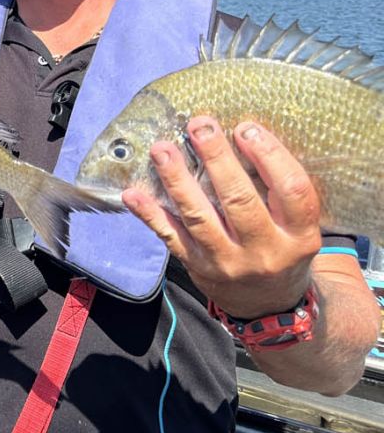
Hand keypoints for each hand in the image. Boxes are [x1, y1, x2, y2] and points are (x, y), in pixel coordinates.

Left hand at [124, 117, 320, 318]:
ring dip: (177, 180)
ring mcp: (227, 262)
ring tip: (162, 150)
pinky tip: (132, 194)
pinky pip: (170, 236)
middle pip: (239, 200)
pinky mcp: (197, 267)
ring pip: (199, 217)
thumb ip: (276, 192)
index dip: (270, 156)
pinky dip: (149, 214)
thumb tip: (239, 137)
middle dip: (216, 159)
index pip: (292, 190)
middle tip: (199, 126)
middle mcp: (265, 251)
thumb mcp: (296, 227)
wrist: (268, 306)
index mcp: (300, 235)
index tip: (246, 128)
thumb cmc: (282, 249)